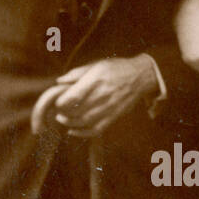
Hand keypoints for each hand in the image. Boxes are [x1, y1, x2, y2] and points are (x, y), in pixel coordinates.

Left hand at [38, 56, 157, 137]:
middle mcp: (102, 95)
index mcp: (96, 80)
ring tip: (63, 118)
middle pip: (76, 111)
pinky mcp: (113, 117)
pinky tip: (73, 130)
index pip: (73, 97)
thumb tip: (59, 82)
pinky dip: (82, 133)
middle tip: (58, 110)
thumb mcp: (96, 64)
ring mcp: (109, 108)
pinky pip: (95, 130)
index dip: (61, 102)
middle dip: (63, 113)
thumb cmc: (116, 69)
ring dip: (69, 123)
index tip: (57, 101)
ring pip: (84, 122)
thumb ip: (77, 73)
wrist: (140, 77)